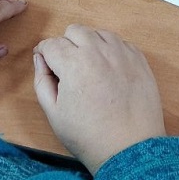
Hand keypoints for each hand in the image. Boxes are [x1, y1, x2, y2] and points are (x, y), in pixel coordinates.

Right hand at [32, 24, 165, 174]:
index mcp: (73, 63)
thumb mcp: (54, 113)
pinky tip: (108, 70)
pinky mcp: (139, 59)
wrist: (129, 149)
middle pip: (74, 30)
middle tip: (67, 66)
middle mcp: (98, 51)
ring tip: (89, 67)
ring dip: (89, 44)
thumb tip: (40, 59)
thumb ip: (42, 81)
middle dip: (66, 44)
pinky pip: (120, 42)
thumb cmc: (89, 135)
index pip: (51, 44)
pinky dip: (111, 50)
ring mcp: (121, 53)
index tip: (45, 61)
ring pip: (98, 33)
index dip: (44, 53)